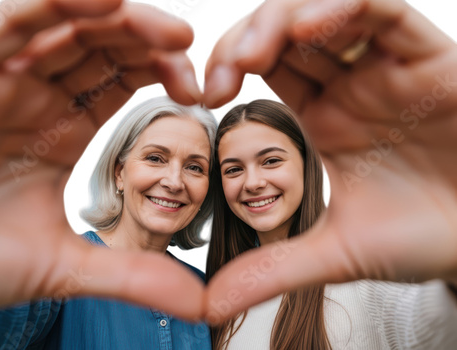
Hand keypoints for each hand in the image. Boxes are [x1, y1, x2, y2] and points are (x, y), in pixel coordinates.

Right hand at [0, 0, 203, 319]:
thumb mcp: (64, 267)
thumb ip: (132, 276)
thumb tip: (199, 303)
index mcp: (64, 132)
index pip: (123, 84)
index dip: (163, 76)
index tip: (200, 92)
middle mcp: (38, 100)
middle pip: (105, 47)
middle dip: (151, 42)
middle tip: (191, 50)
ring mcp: (3, 81)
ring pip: (68, 25)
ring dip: (121, 19)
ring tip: (173, 32)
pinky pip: (12, 22)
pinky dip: (55, 4)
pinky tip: (104, 0)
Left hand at [204, 0, 456, 321]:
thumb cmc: (422, 238)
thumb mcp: (337, 252)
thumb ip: (274, 269)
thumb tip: (211, 304)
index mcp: (323, 118)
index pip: (264, 68)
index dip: (228, 68)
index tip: (204, 96)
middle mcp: (351, 87)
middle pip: (286, 32)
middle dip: (247, 39)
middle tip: (223, 69)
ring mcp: (387, 69)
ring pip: (328, 13)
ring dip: (284, 20)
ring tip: (256, 50)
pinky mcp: (430, 59)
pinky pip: (386, 14)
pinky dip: (347, 10)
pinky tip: (311, 26)